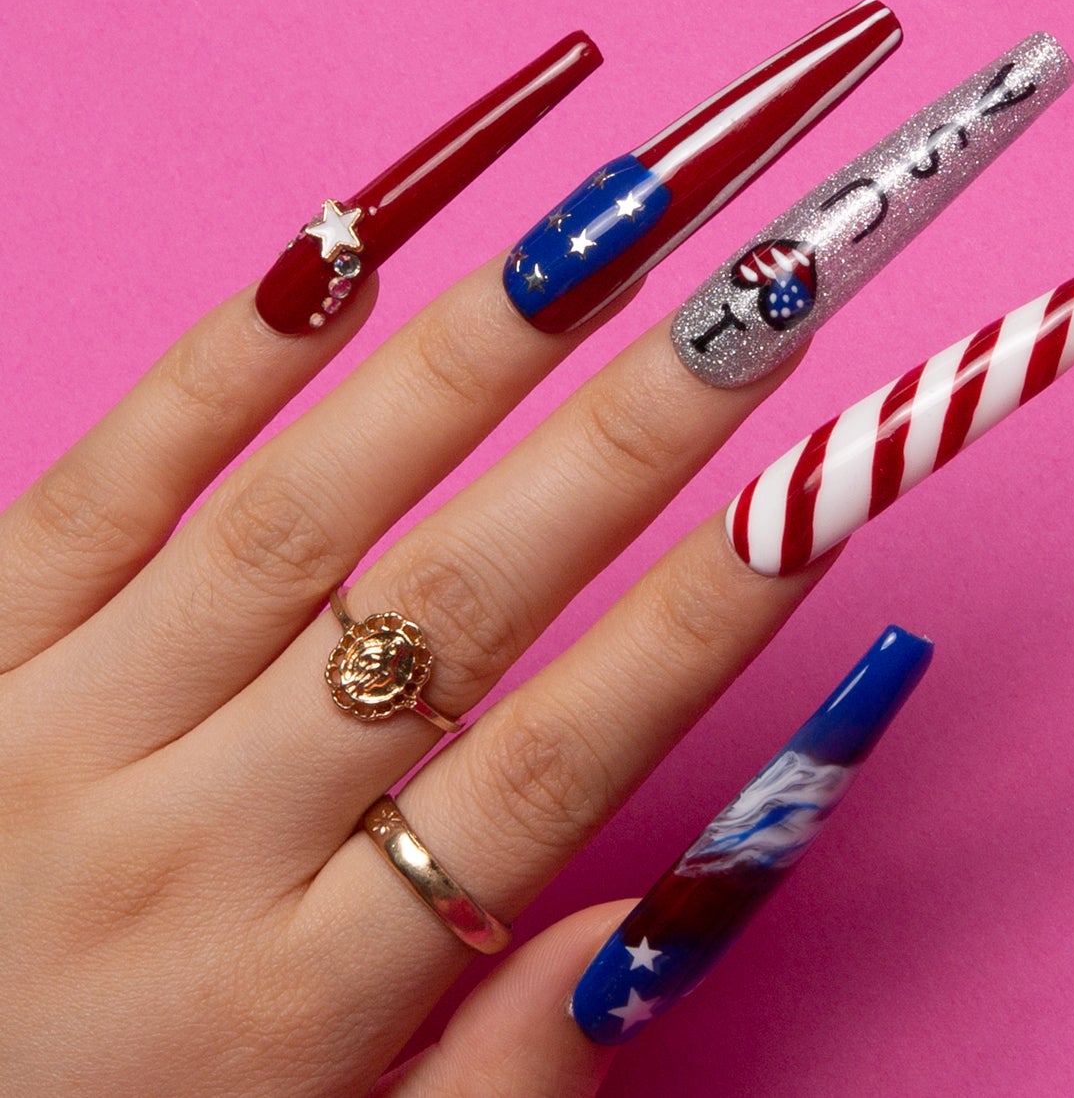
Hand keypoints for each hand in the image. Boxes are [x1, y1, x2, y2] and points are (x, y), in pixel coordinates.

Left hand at [0, 263, 835, 1095]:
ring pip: (302, 515)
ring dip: (466, 362)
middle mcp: (185, 845)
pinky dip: (230, 364)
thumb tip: (679, 918)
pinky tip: (339, 252)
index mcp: (291, 1002)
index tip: (822, 491)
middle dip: (628, 443)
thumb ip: (499, 1081)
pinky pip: (108, 482)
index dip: (701, 623)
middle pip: (454, 608)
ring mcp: (56, 730)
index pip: (551, 766)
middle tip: (753, 305)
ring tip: (597, 236)